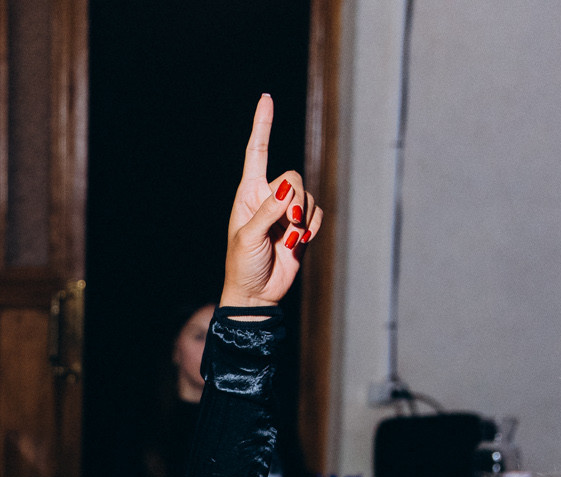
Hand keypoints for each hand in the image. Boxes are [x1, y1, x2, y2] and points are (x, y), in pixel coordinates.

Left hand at [220, 94, 321, 309]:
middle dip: (295, 201)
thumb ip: (268, 211)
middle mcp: (268, 197)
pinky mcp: (302, 227)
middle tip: (287, 226)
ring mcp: (287, 211)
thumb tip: (289, 190)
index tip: (266, 99)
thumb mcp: (249, 237)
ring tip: (288, 241)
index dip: (263, 126)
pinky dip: (312, 229)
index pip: (257, 152)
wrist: (257, 293)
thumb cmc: (243, 265)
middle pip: (293, 177)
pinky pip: (317, 214)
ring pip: (308, 196)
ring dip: (302, 220)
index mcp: (248, 194)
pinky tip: (299, 244)